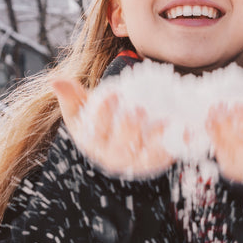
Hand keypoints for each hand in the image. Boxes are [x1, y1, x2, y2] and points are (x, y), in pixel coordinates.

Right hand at [52, 78, 172, 178]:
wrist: (117, 144)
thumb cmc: (98, 122)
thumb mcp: (81, 110)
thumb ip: (71, 95)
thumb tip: (55, 80)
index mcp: (93, 142)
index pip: (96, 129)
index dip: (103, 114)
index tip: (112, 94)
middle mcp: (113, 156)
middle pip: (121, 146)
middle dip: (129, 129)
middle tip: (137, 110)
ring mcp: (136, 161)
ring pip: (146, 155)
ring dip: (156, 140)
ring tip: (164, 122)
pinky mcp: (157, 161)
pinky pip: (169, 156)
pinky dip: (179, 145)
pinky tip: (187, 132)